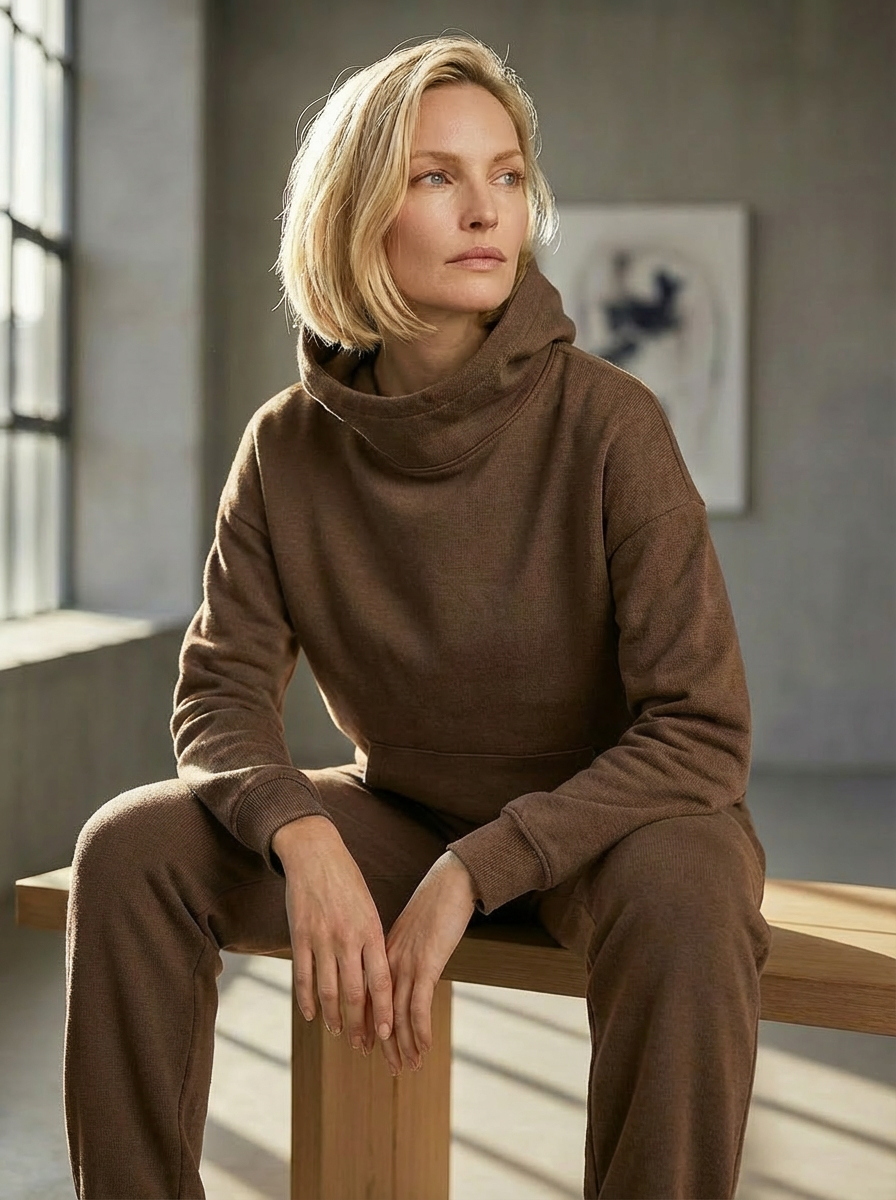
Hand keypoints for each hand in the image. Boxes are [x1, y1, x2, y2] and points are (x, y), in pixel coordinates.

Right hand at [272, 816, 396, 1063]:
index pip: (382, 981)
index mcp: (371, 930)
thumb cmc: (347, 880)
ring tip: (338, 1033)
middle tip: (361, 1046)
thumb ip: (372, 941)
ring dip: (334, 1017)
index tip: (387, 1034)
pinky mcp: (300, 936)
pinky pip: (303, 976)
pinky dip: (307, 1000)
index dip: (384, 1012)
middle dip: (360, 1025)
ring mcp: (322, 938)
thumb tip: (379, 976)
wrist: (315, 852)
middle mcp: (348, 938)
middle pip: (356, 993)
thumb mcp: (368, 908)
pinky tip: (311, 1016)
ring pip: (329, 990)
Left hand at [377, 851, 475, 1073]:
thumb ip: (403, 952)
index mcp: (382, 953)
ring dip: (403, 1044)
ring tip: (408, 1066)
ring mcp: (406, 964)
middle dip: (384, 1043)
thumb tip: (402, 970)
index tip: (369, 1047)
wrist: (450, 882)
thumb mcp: (412, 932)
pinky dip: (419, 1031)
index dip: (368, 1024)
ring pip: (397, 1014)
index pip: (368, 996)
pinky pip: (419, 1006)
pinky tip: (424, 1048)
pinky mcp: (427, 965)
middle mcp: (389, 962)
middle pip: (379, 1011)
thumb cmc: (434, 904)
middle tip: (390, 1067)